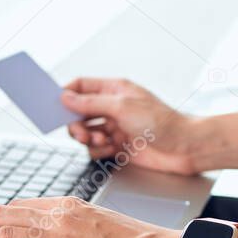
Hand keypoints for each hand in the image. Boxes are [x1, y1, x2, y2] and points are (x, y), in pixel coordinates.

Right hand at [62, 77, 199, 174]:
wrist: (183, 148)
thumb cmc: (161, 122)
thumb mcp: (121, 107)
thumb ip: (90, 102)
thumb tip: (65, 97)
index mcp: (113, 90)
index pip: (81, 86)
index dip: (66, 95)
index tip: (54, 106)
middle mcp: (112, 107)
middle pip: (78, 112)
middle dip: (75, 123)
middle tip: (80, 133)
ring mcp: (114, 127)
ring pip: (85, 132)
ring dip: (87, 139)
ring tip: (101, 141)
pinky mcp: (118, 146)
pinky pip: (95, 148)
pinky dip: (98, 150)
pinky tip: (110, 150)